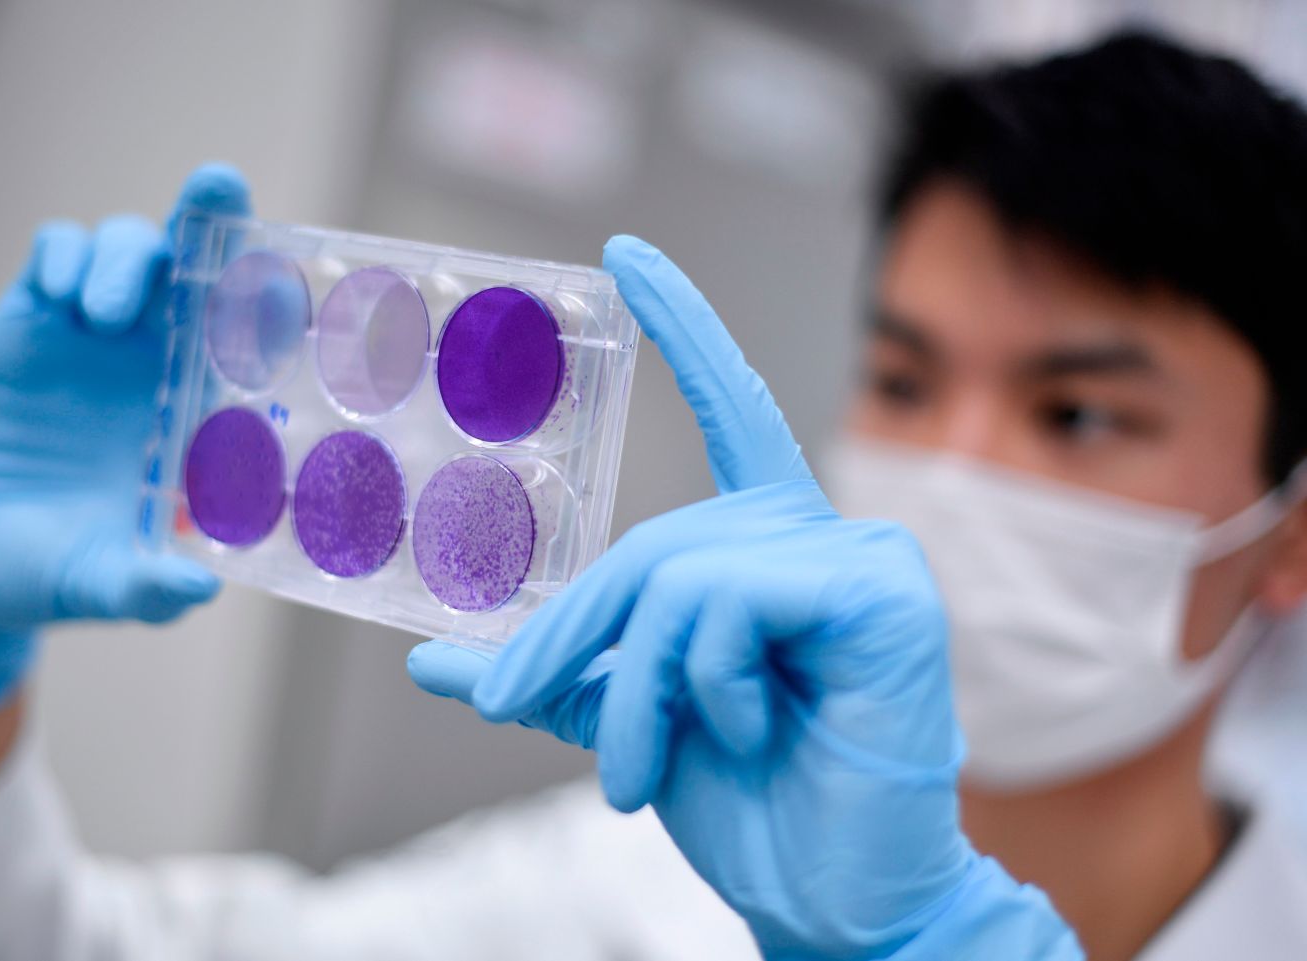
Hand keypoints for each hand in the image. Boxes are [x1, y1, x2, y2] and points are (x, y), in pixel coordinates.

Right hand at [0, 165, 250, 709]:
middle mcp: (155, 369)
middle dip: (213, 218)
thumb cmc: (41, 579)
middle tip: (219, 186)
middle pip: (199, 272)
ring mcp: (92, 342)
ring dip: (128, 258)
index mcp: (194, 418)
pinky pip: (58, 254)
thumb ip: (146, 589)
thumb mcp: (96, 586)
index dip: (272, 300)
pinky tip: (58, 298)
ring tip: (100, 317)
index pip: (249, 346)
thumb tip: (197, 590)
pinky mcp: (27, 325)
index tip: (300, 265)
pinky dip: (67, 256)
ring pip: (134, 253)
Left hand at [410, 237, 1081, 958]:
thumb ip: (552, 672)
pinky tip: (747, 727)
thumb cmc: (750, 802)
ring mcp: (859, 557)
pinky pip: (728, 600)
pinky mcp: (881, 592)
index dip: (684, 328)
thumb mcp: (628, 719)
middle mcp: (818, 535)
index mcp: (769, 548)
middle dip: (572, 638)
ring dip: (630, 686)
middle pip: (651, 544)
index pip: (727, 410)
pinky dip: (701, 678)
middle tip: (519, 707)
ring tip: (634, 771)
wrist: (829, 895)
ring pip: (676, 575)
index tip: (627, 258)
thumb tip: (435, 659)